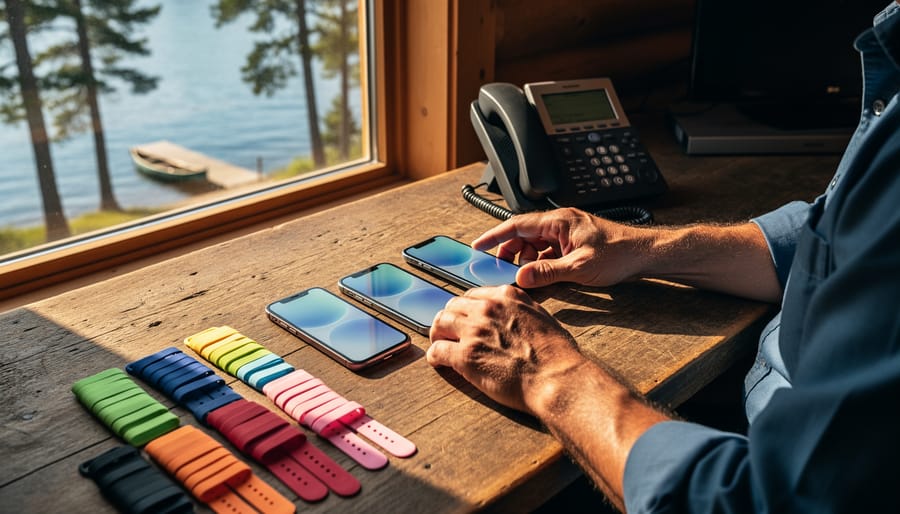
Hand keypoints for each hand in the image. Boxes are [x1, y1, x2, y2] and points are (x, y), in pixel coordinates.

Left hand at [427, 285, 587, 414]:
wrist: (557, 378)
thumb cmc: (557, 354)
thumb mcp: (541, 318)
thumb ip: (520, 311)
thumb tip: (512, 319)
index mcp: (506, 297)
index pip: (473, 296)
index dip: (467, 310)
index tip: (466, 321)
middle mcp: (487, 308)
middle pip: (452, 306)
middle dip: (450, 320)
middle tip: (449, 334)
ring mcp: (474, 331)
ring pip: (439, 323)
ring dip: (438, 334)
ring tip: (441, 346)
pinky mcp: (465, 356)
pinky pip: (437, 350)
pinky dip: (435, 356)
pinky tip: (440, 363)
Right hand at [472, 207, 650, 288]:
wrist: (644, 255)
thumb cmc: (619, 253)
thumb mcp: (579, 267)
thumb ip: (547, 273)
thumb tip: (521, 277)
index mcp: (558, 222)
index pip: (516, 225)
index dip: (494, 237)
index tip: (478, 247)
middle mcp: (560, 225)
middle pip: (523, 236)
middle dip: (509, 254)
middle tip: (500, 272)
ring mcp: (566, 235)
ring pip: (534, 247)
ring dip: (525, 262)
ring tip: (522, 279)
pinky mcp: (572, 246)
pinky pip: (547, 254)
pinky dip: (539, 266)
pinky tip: (539, 279)